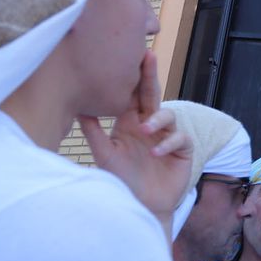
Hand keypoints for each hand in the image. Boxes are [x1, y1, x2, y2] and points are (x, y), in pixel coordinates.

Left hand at [80, 51, 191, 227]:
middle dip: (150, 74)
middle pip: (152, 94)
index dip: (131, 76)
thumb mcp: (104, 155)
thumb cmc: (122, 179)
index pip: (131, 95)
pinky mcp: (182, 150)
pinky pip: (180, 138)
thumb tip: (77, 107)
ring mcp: (167, 136)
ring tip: (145, 130)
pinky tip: (156, 152)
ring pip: (168, 115)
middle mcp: (149, 125)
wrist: (142, 206)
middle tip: (148, 55)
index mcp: (129, 122)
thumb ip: (93, 132)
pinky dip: (168, 143)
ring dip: (157, 119)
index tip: (128, 55)